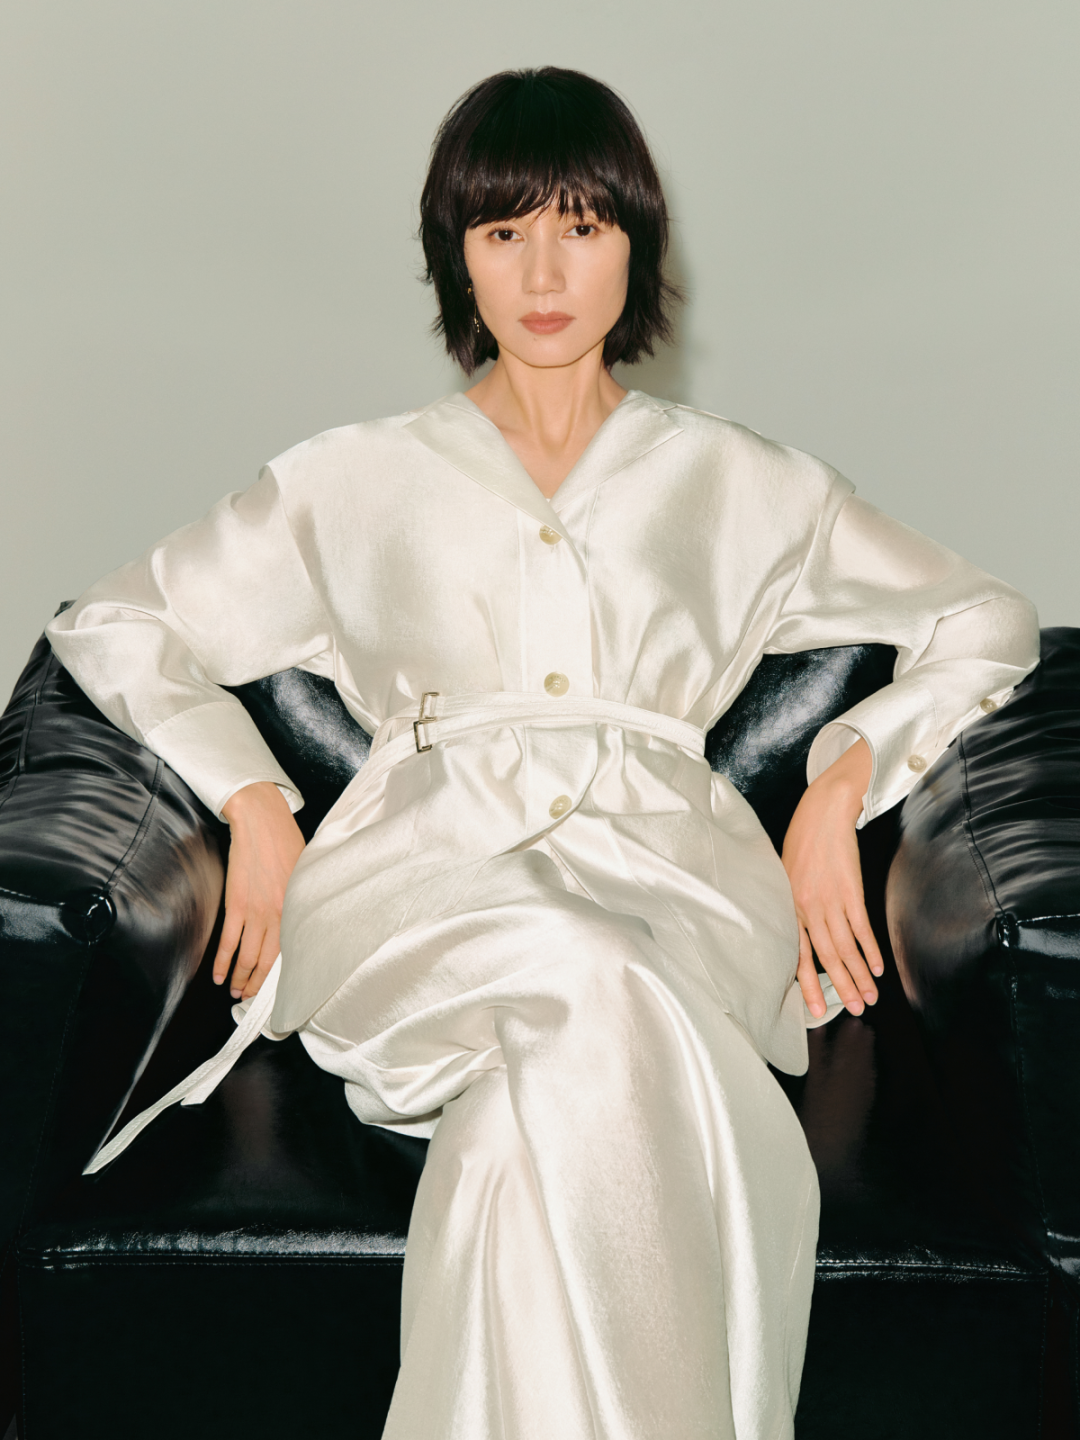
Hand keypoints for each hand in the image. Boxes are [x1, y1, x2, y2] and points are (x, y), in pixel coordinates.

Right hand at [214, 782, 305, 999]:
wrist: (261, 821)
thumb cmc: (287, 841)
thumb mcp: (306, 872)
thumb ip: (302, 899)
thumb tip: (302, 918)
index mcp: (299, 908)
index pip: (293, 952)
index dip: (283, 975)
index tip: (280, 990)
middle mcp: (280, 915)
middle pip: (269, 961)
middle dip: (259, 985)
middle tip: (251, 1000)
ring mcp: (257, 911)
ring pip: (248, 956)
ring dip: (240, 978)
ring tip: (235, 991)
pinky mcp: (236, 904)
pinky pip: (229, 941)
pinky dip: (222, 961)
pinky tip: (218, 975)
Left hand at [781, 738, 883, 1018]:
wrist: (823, 810)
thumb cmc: (803, 840)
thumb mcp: (786, 874)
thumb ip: (791, 905)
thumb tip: (798, 933)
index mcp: (788, 905)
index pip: (796, 953)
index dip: (808, 982)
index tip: (815, 1008)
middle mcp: (806, 906)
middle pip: (824, 955)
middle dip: (840, 987)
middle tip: (855, 1011)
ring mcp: (829, 898)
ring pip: (845, 946)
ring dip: (859, 975)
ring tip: (870, 997)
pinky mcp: (850, 889)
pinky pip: (861, 926)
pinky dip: (871, 949)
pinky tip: (878, 968)